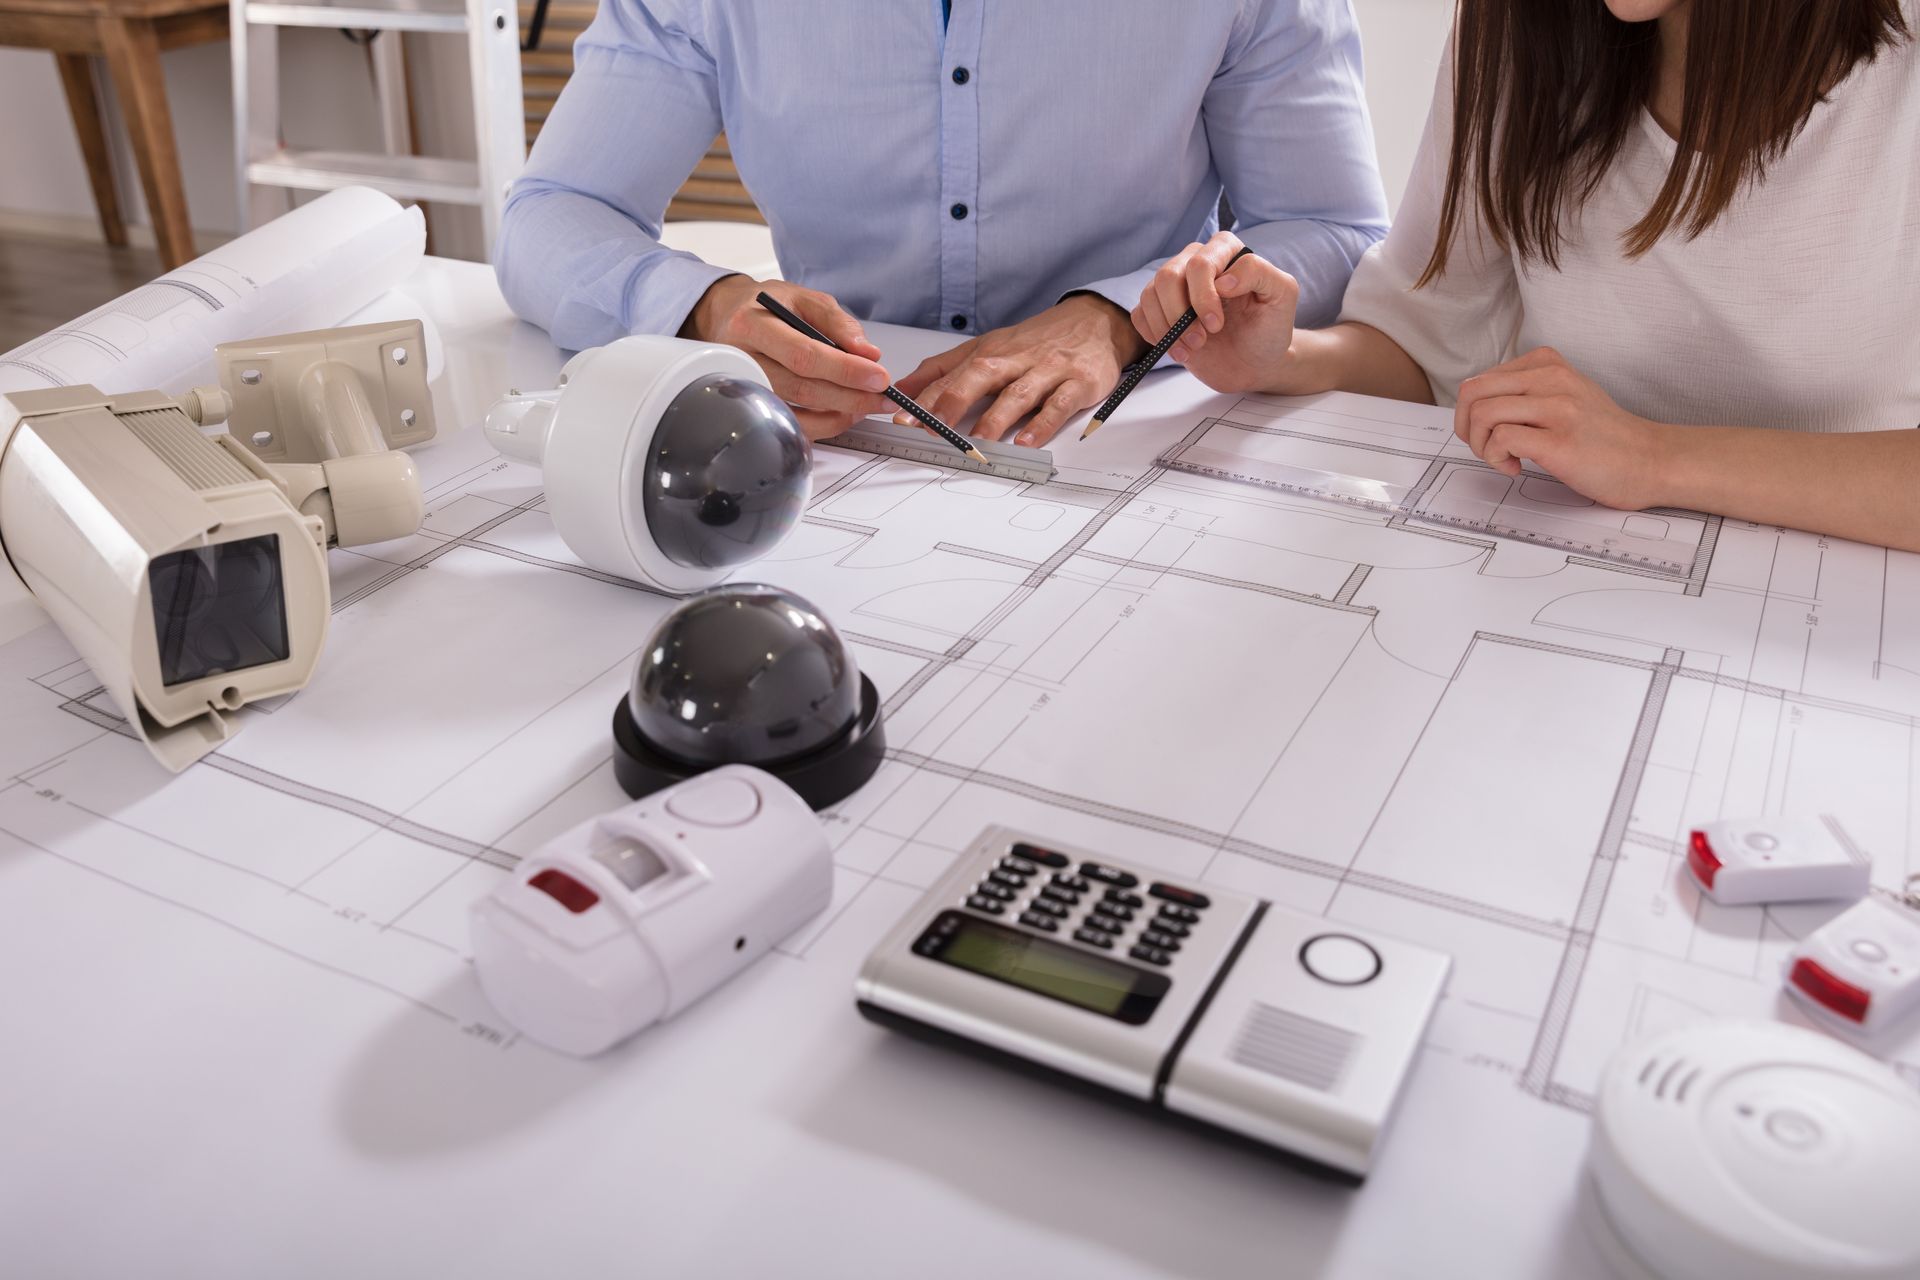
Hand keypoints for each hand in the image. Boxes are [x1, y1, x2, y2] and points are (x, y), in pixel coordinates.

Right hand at [683, 275, 894, 439]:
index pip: (803, 354)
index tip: (878, 376)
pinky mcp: (754, 408)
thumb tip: (868, 354)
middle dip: (851, 396)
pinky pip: (792, 426)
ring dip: (840, 414)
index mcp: (753, 325)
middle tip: (884, 396)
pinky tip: (844, 414)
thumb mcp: (803, 298)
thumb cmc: (767, 307)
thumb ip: (838, 323)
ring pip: (798, 413)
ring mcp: (746, 389)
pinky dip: (824, 425)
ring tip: (868, 404)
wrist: (728, 317)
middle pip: (802, 389)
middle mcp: (743, 360)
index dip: (844, 370)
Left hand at [892, 294, 1146, 445]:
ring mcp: (1047, 370)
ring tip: (978, 443)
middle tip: (933, 429)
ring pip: (1018, 394)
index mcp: (990, 351)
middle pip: (980, 376)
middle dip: (953, 402)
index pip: (951, 373)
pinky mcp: (1078, 383)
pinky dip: (1042, 424)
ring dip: (996, 419)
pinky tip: (1027, 442)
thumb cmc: (1037, 341)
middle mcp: (1015, 359)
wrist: (1095, 322)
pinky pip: (1058, 405)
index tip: (902, 419)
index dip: (925, 396)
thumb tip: (904, 388)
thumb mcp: (987, 347)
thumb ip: (944, 368)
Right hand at [1132, 231, 1305, 394]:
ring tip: (1193, 349)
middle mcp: (1196, 261)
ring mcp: (1176, 286)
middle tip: (1201, 341)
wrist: (1255, 363)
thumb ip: (1259, 273)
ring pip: (1150, 294)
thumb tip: (1223, 279)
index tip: (1217, 325)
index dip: (1203, 296)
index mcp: (1225, 251)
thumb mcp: (1283, 295)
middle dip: (1181, 315)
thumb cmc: (1270, 328)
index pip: (1200, 263)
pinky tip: (1178, 350)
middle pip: (1168, 276)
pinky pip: (1141, 314)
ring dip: (1168, 330)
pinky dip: (1155, 335)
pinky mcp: (1161, 310)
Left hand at [1454, 347, 1676, 509]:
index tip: (1488, 433)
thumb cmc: (1604, 435)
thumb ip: (1526, 392)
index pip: (1480, 380)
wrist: (1650, 460)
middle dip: (1465, 426)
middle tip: (1484, 447)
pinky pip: (1502, 439)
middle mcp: (1552, 379)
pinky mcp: (1560, 441)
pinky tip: (1516, 467)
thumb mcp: (1565, 394)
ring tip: (1502, 459)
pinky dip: (1496, 458)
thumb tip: (1477, 404)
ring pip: (1483, 413)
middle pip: (1473, 392)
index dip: (1471, 412)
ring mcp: (1557, 409)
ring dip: (1480, 445)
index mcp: (1548, 365)